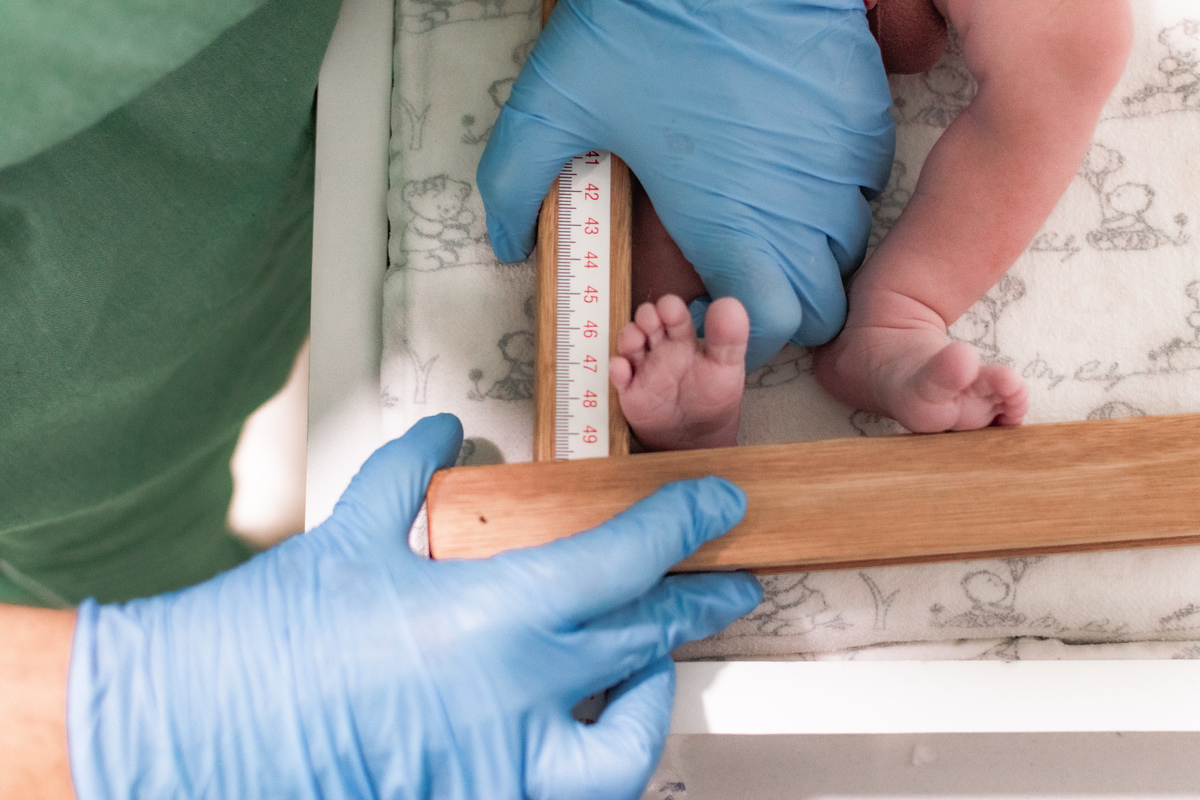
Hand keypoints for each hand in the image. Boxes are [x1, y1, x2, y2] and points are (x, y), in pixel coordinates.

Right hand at [67, 414, 761, 798]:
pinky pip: (569, 789)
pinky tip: (584, 727)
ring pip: (627, 736)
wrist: (194, 734)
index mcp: (495, 614)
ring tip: (661, 662)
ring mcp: (501, 768)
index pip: (625, 557)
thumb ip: (413, 473)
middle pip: (645, 639)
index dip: (684, 523)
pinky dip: (597, 756)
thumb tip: (448, 441)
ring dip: (658, 691)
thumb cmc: (266, 639)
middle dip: (700, 601)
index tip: (715, 505)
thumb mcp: (351, 530)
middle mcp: (516, 696)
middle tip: (727, 577)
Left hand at [477, 0, 895, 367]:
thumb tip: (510, 239)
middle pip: (819, 307)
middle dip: (777, 306)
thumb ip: (516, 182)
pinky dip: (829, 192)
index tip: (699, 305)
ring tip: (753, 209)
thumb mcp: (555, 103)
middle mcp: (803, 204)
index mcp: (732, 219)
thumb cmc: (647, 22)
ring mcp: (846, 160)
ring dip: (804, 249)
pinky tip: (782, 158)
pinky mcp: (868, 117)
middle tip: (728, 268)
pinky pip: (862, 183)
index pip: (770, 327)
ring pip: (845, 246)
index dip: (734, 331)